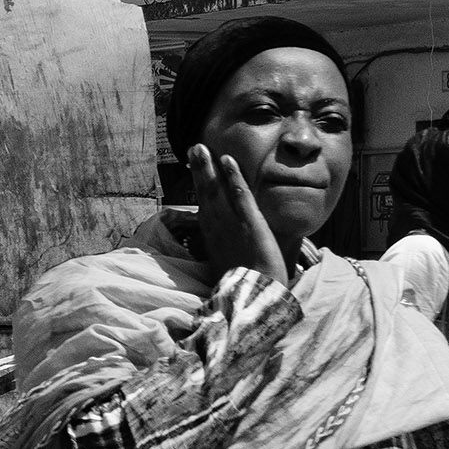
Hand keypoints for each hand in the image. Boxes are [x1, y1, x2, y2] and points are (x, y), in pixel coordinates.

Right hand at [185, 143, 291, 290]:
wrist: (255, 299)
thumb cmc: (243, 287)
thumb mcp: (226, 269)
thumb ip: (223, 254)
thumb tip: (218, 248)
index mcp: (211, 239)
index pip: (203, 207)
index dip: (199, 187)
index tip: (194, 170)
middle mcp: (216, 228)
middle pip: (205, 194)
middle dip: (198, 171)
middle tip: (193, 149)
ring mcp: (231, 224)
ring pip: (216, 191)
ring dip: (208, 168)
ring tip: (201, 148)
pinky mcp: (249, 223)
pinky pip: (239, 195)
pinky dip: (233, 176)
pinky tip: (227, 161)